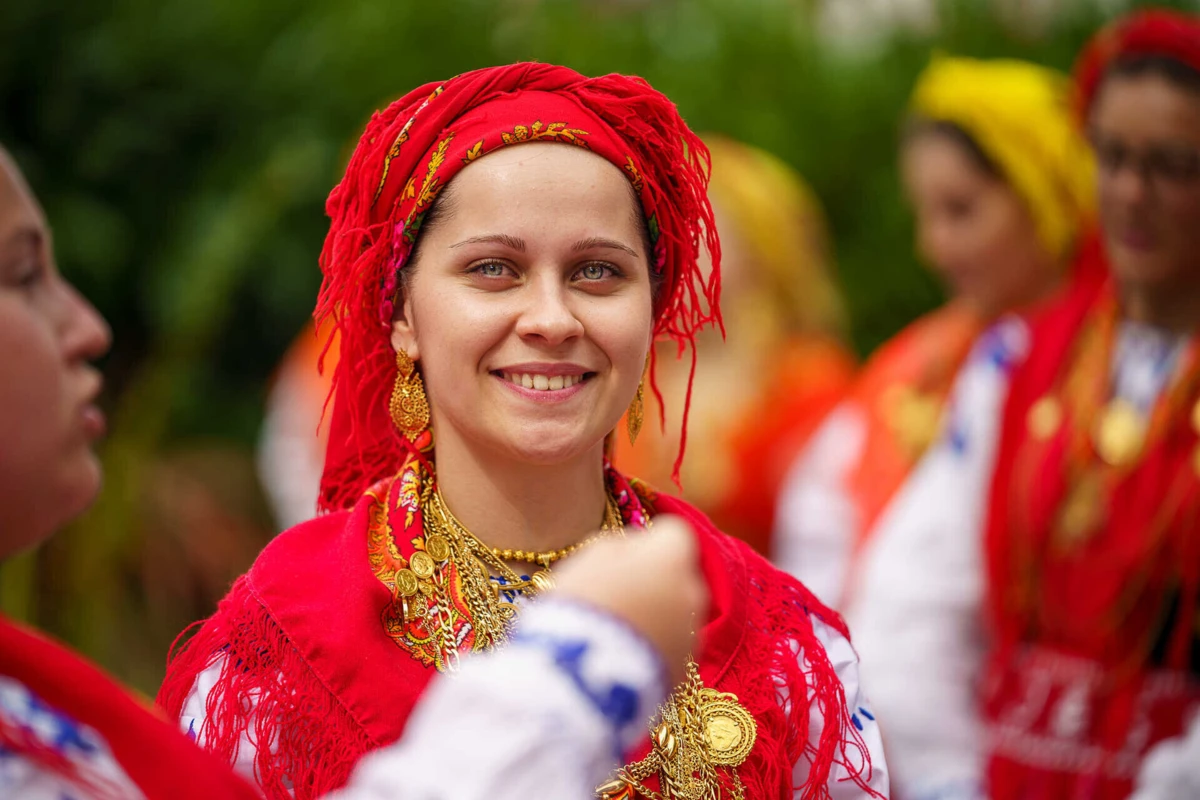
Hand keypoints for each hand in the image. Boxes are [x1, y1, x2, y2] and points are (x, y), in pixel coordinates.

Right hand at [551, 516, 707, 683]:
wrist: (586, 676)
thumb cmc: (585, 605)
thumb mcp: (591, 557)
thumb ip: (621, 545)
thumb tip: (635, 550)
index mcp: (672, 558)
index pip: (673, 533)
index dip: (647, 542)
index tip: (621, 558)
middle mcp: (692, 592)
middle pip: (678, 575)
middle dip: (653, 581)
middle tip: (614, 595)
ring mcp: (692, 634)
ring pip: (677, 613)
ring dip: (655, 615)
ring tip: (614, 632)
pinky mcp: (684, 669)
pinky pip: (671, 646)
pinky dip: (653, 646)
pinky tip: (622, 656)